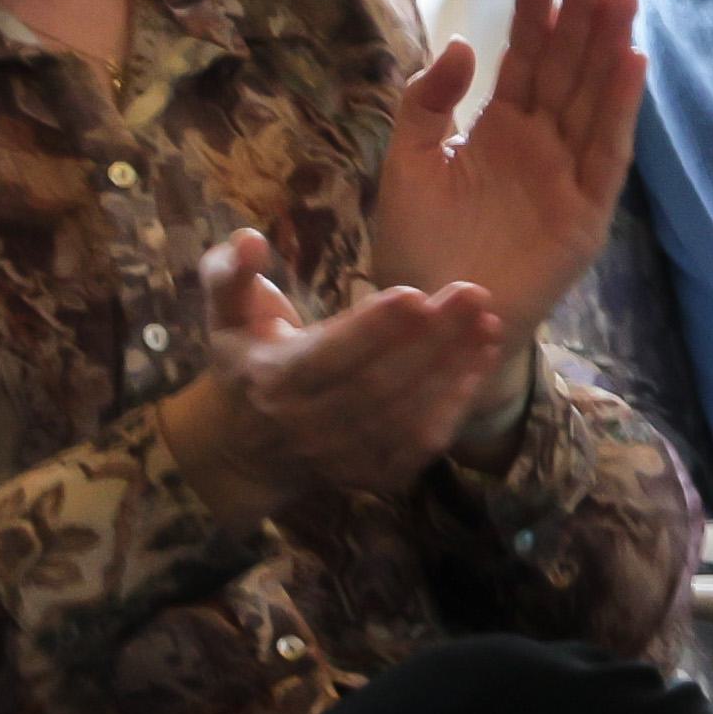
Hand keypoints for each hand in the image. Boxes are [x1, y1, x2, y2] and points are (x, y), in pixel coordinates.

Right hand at [164, 232, 514, 523]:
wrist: (247, 449)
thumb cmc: (245, 363)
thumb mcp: (225, 316)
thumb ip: (229, 273)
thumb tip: (250, 239)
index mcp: (270, 381)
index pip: (326, 357)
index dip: (373, 329)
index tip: (416, 294)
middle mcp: (306, 425)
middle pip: (377, 384)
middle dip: (431, 340)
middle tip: (473, 296)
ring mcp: (341, 456)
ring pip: (405, 415)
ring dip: (453, 369)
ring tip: (487, 324)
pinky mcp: (372, 475)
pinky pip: (421, 443)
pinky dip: (455, 404)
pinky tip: (480, 361)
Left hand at [372, 0, 641, 364]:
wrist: (432, 317)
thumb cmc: (416, 245)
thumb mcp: (405, 164)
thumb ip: (426, 105)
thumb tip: (464, 45)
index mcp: (498, 130)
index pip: (524, 62)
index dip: (535, 17)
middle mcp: (540, 145)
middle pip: (567, 69)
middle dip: (582, 15)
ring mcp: (567, 176)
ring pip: (591, 99)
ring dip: (608, 47)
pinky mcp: (586, 212)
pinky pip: (606, 153)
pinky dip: (618, 110)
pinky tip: (630, 64)